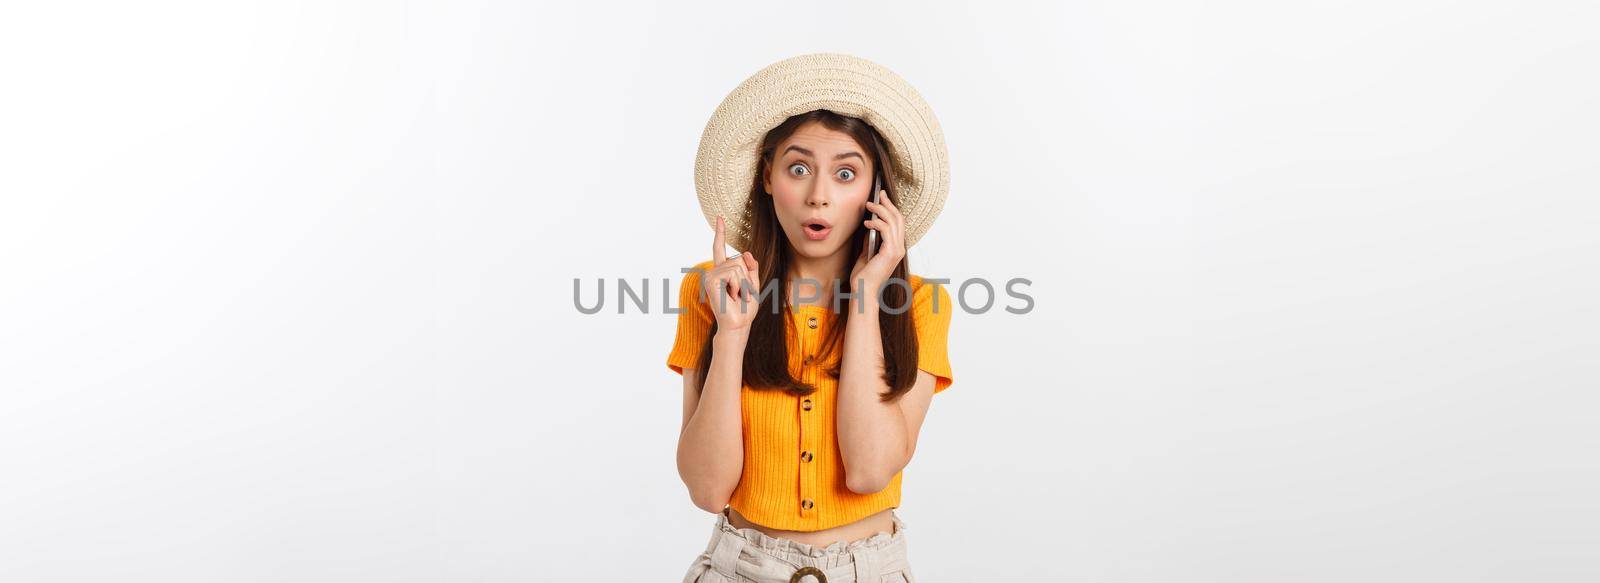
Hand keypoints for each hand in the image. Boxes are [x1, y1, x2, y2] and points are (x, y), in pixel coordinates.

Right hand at [702, 215, 761, 331]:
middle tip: (741, 295)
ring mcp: (711, 275)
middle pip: (739, 259)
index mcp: (723, 271)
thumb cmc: (745, 309)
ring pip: (738, 266)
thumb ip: (752, 268)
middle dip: (747, 278)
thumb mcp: (754, 286)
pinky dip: (738, 285)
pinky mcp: (711, 280)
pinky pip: (733, 273)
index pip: (720, 248)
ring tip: (737, 296)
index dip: (720, 233)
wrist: (738, 324)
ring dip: (743, 284)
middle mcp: (714, 271)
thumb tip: (746, 252)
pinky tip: (732, 296)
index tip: (719, 217)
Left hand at [849, 188, 905, 296]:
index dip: (891, 209)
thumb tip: (870, 226)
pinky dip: (877, 222)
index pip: (898, 223)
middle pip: (898, 219)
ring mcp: (897, 250)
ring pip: (893, 221)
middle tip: (878, 194)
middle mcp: (899, 248)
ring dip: (881, 210)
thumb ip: (871, 240)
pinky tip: (867, 222)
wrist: (863, 291)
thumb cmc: (864, 276)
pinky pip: (886, 230)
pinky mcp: (890, 252)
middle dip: (888, 204)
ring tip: (869, 205)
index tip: (882, 198)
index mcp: (895, 248)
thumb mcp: (866, 252)